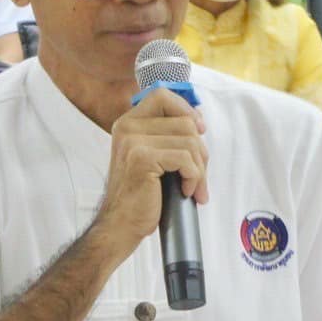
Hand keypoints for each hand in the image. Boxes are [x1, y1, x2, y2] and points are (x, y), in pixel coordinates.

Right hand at [93, 88, 208, 256]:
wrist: (121, 225)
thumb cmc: (141, 195)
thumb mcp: (153, 158)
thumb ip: (168, 136)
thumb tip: (199, 122)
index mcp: (128, 123)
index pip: (162, 95)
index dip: (186, 109)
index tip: (199, 130)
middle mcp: (127, 127)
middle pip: (185, 122)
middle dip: (200, 152)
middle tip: (198, 177)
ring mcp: (133, 141)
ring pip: (190, 142)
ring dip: (200, 169)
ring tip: (193, 188)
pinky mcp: (142, 158)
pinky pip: (186, 159)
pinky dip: (194, 178)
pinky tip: (185, 191)